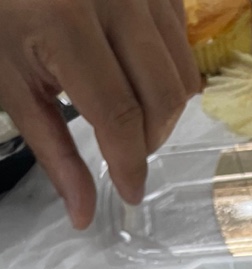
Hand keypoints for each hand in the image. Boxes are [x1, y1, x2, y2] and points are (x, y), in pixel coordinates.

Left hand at [0, 0, 199, 227]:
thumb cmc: (4, 21)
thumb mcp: (15, 87)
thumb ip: (54, 150)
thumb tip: (84, 215)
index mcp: (66, 22)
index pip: (119, 113)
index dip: (130, 163)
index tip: (130, 193)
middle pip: (163, 98)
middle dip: (150, 140)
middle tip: (125, 149)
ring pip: (183, 76)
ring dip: (163, 111)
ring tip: (130, 111)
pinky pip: (184, 46)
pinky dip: (168, 73)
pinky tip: (136, 72)